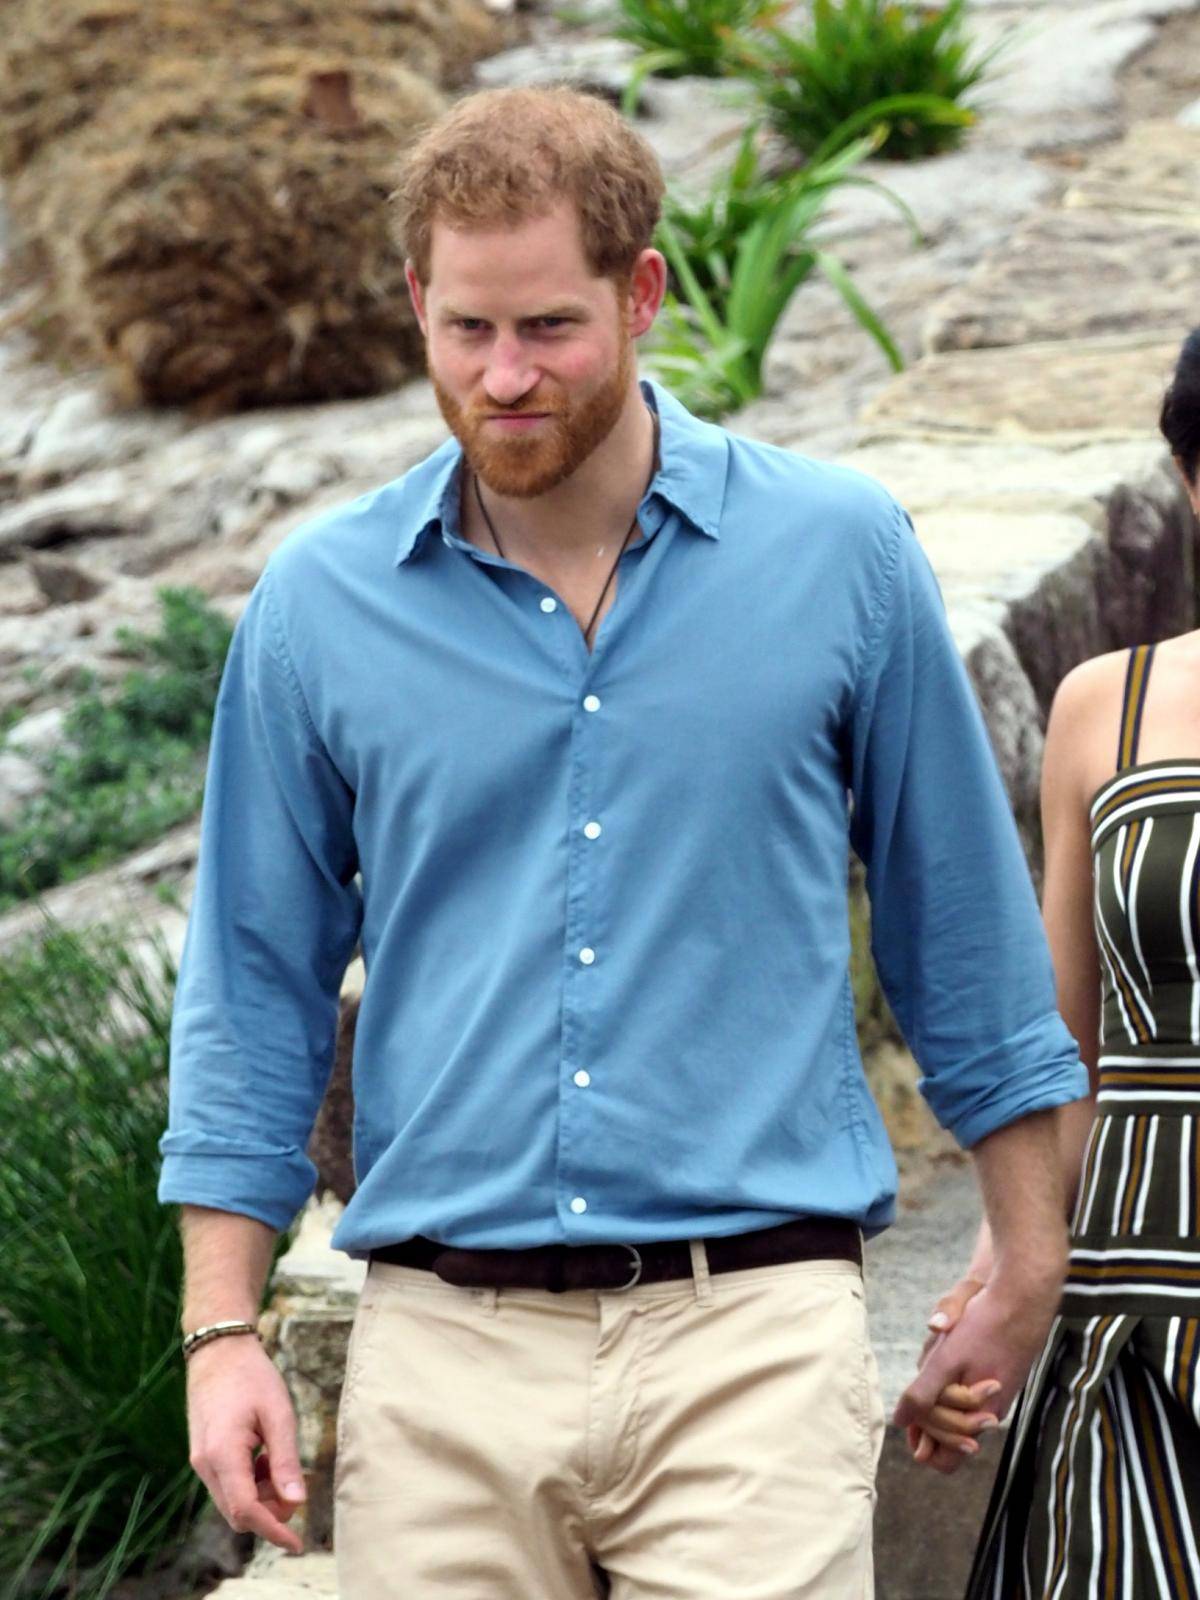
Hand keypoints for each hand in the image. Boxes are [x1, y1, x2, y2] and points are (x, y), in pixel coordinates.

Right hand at [186, 1334, 306, 1553]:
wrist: (218, 1350)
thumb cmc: (252, 1376)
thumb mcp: (278, 1413)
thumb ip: (286, 1460)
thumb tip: (297, 1502)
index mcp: (222, 1455)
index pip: (246, 1511)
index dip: (274, 1531)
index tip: (298, 1543)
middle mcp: (205, 1465)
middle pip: (239, 1513)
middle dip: (270, 1511)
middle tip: (295, 1484)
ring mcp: (200, 1462)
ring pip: (233, 1502)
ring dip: (261, 1496)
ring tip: (278, 1461)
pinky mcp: (203, 1456)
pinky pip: (227, 1486)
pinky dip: (250, 1483)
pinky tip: (264, 1457)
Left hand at [895, 1270, 1059, 1475]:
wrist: (1023, 1297)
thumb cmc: (984, 1326)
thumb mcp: (946, 1359)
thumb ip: (923, 1394)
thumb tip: (899, 1421)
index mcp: (978, 1416)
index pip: (947, 1458)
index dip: (923, 1443)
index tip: (909, 1420)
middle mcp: (991, 1412)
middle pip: (949, 1434)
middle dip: (930, 1412)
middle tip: (924, 1376)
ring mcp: (997, 1394)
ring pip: (957, 1407)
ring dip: (941, 1390)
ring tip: (939, 1353)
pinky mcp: (1000, 1376)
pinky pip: (968, 1388)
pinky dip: (953, 1375)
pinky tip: (950, 1346)